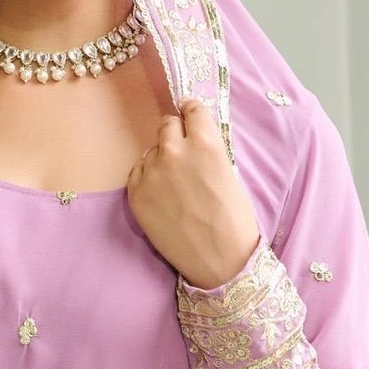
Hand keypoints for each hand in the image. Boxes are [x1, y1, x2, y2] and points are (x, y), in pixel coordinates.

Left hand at [125, 98, 261, 290]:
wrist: (218, 260)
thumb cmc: (233, 219)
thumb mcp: (229, 172)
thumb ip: (207, 150)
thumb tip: (193, 138)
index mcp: (205, 143)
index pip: (191, 109)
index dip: (192, 115)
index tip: (190, 119)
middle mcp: (174, 151)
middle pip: (167, 124)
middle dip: (175, 135)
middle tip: (184, 155)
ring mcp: (151, 172)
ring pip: (151, 150)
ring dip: (161, 159)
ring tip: (175, 185)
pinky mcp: (135, 192)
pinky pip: (138, 172)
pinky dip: (148, 179)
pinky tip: (163, 197)